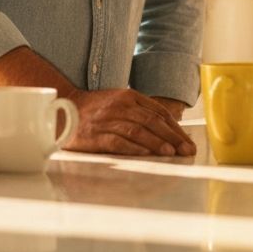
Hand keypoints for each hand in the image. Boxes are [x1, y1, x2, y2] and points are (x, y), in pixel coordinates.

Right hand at [65, 88, 196, 157]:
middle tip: (186, 150)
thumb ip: (141, 111)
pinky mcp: (96, 135)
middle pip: (151, 121)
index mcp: (128, 96)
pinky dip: (134, 148)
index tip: (187, 141)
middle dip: (172, 137)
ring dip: (156, 142)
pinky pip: (118, 142)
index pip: (158, 111)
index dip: (175, 128)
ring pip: (137, 131)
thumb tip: (169, 128)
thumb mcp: (120, 102)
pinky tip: (146, 155)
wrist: (65, 108)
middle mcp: (119, 106)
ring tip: (171, 152)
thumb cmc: (97, 109)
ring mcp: (107, 120)